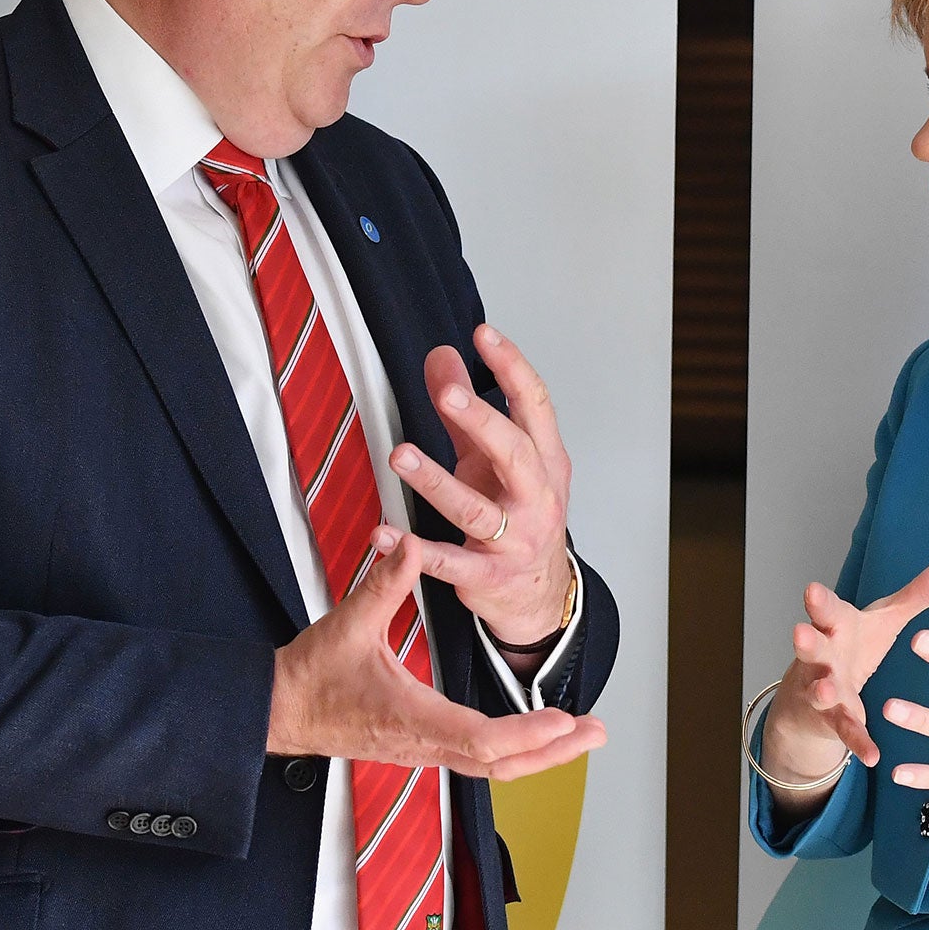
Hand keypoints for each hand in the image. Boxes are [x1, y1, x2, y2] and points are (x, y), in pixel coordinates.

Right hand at [268, 532, 605, 779]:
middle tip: (595, 730)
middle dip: (553, 750)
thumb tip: (408, 543)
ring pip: (494, 768)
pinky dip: (516, 752)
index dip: (527, 732)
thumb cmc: (311, 676)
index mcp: (412, 718)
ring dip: (541, 753)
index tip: (563, 718)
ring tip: (580, 734)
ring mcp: (425, 751)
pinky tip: (536, 737)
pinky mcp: (423, 748)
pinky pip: (479, 761)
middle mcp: (425, 744)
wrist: (280, 711)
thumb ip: (383, 584)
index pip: (482, 740)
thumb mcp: (348, 624)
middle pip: (503, 765)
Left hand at [389, 324, 574, 647]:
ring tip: (400, 456)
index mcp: (544, 460)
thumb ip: (465, 410)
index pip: (534, 405)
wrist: (539, 594)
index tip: (483, 335)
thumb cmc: (520, 518)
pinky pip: (448, 562)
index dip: (512, 367)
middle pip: (515, 452)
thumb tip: (442, 356)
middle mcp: (536, 497)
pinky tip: (384, 534)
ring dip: (436, 482)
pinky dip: (414, 550)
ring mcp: (514, 539)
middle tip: (446, 395)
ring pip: (476, 510)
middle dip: (482, 421)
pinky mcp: (486, 576)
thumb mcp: (492, 460)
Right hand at [759, 553, 928, 784]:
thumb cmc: (853, 647)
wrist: (817, 697)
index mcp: (838, 628)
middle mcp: (825, 657)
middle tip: (801, 631)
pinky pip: (847, 732)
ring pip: (821, 688)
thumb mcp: (885, 620)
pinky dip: (858, 743)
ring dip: (823, 688)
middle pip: (813, 646)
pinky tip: (872, 755)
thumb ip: (918, 593)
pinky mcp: (834, 721)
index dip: (820, 602)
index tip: (812, 589)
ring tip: (828, 687)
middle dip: (807, 640)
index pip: (827, 611)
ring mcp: (824, 690)